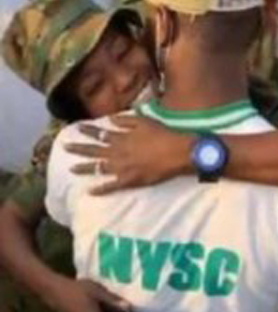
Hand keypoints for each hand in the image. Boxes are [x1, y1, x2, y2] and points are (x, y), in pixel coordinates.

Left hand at [67, 116, 191, 194]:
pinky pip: (112, 186)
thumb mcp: (145, 121)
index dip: (88, 130)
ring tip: (71, 169)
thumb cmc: (164, 135)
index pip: (100, 133)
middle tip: (64, 147)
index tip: (76, 128)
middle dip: (79, 148)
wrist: (179, 153)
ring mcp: (123, 168)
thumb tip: (110, 119)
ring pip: (99, 168)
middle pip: (94, 150)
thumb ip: (126, 120)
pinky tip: (90, 192)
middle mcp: (118, 153)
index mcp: (122, 138)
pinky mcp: (131, 180)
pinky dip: (101, 189)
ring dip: (84, 168)